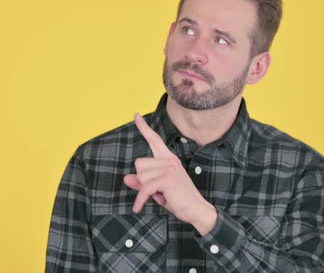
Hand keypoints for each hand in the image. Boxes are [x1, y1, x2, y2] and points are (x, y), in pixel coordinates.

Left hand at [123, 113, 216, 234]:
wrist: (197, 210)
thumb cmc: (178, 199)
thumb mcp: (157, 190)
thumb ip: (142, 183)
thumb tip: (126, 178)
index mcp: (168, 159)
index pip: (154, 139)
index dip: (144, 128)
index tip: (136, 115)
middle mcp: (169, 160)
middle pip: (139, 164)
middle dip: (143, 180)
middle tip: (158, 190)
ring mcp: (169, 168)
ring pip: (141, 176)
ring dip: (145, 190)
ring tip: (161, 195)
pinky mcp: (167, 179)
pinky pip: (144, 188)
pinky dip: (140, 200)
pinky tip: (138, 208)